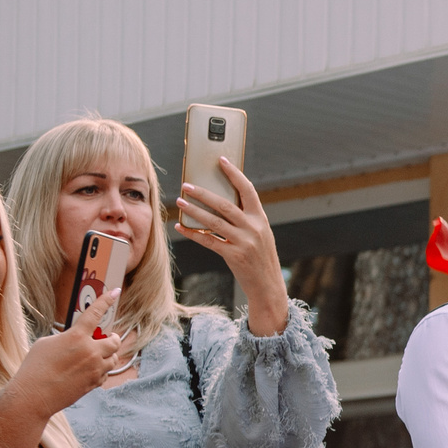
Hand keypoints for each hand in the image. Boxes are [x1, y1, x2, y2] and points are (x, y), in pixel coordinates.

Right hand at [18, 286, 133, 403]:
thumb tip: (77, 338)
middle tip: (105, 338)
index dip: (106, 300)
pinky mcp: (94, 383)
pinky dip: (100, 370)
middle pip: (115, 341)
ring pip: (113, 359)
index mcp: (76, 336)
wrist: (34, 396)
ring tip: (94, 356)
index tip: (115, 292)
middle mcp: (90, 351)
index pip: (95, 313)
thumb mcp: (47, 343)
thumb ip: (67, 337)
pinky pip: (106, 374)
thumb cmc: (35, 367)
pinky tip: (88, 371)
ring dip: (107, 355)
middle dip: (112, 338)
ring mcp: (95, 368)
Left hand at [176, 157, 288, 336]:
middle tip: (187, 185)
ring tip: (180, 202)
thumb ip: (246, 219)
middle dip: (204, 193)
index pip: (248, 190)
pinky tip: (182, 227)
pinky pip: (208, 241)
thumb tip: (221, 202)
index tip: (221, 161)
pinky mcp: (234, 256)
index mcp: (261, 219)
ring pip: (214, 222)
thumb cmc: (261, 258)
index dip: (234, 174)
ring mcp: (244, 242)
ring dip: (194, 211)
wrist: (268, 286)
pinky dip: (193, 234)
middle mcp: (254, 228)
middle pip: (225, 204)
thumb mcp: (260, 235)